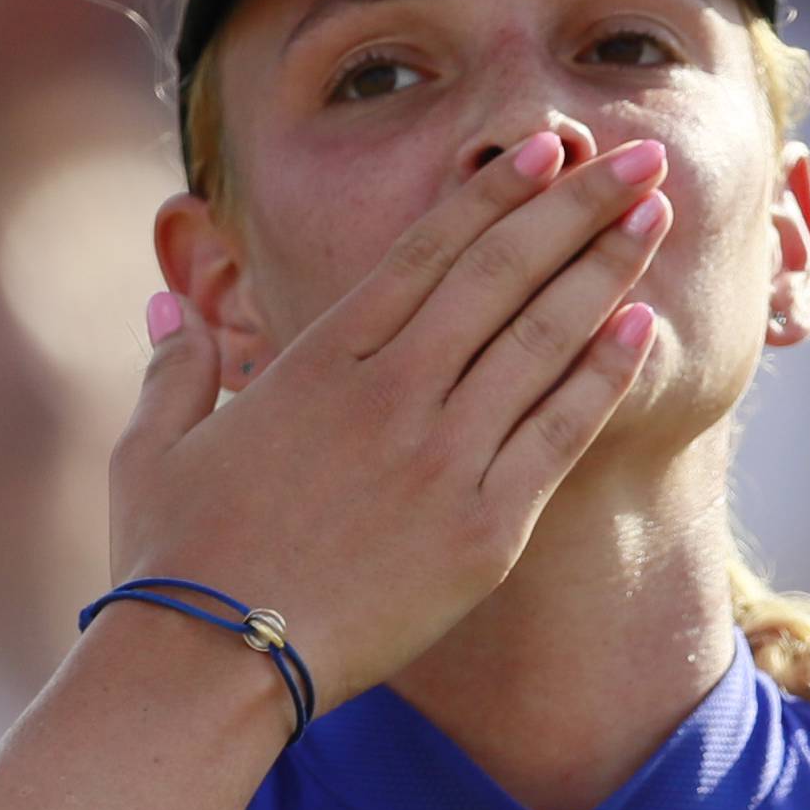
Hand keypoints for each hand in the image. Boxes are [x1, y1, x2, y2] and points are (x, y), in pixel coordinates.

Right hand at [109, 130, 669, 713]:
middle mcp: (390, 393)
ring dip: (605, 271)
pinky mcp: (482, 532)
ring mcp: (442, 460)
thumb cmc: (175, 558)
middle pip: (501, 275)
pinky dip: (603, 377)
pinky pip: (559, 436)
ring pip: (542, 341)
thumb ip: (175, 366)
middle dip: (576, 206)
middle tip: (638, 160)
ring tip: (656, 217)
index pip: (426, 251)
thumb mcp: (153, 447)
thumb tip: (169, 304)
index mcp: (318, 361)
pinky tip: (641, 327)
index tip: (545, 148)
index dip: (494, 193)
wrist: (211, 661)